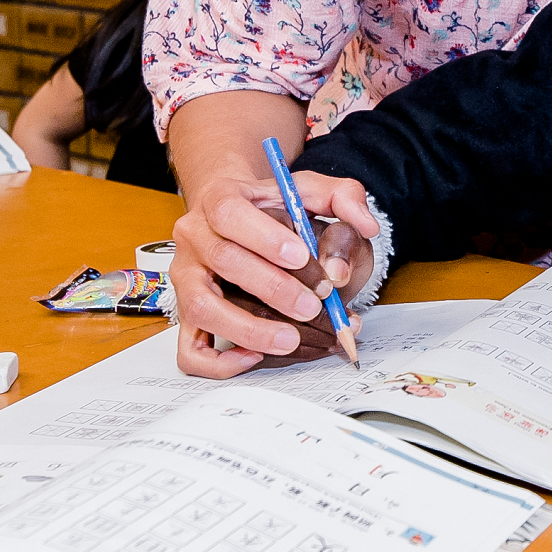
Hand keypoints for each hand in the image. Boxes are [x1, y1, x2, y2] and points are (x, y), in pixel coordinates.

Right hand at [172, 171, 380, 376]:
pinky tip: (255, 356)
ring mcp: (186, 278)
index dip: (264, 238)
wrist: (235, 220)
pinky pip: (190, 348)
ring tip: (290, 339)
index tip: (301, 256)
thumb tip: (366, 225)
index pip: (230, 213)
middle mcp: (195, 237)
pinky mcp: (187, 316)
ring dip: (247, 328)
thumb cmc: (272, 211)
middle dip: (272, 287)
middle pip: (222, 261)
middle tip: (313, 305)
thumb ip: (343, 197)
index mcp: (220, 198)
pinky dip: (218, 360)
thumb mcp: (309, 191)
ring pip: (201, 307)